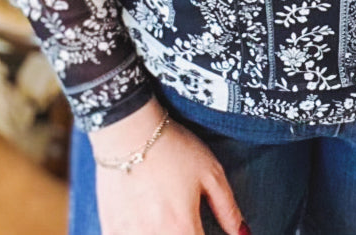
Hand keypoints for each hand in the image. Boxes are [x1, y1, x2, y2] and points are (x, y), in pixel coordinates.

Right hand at [90, 103, 247, 234]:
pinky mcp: (112, 229)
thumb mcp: (210, 172)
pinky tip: (146, 221)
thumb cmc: (172, 147)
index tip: (203, 229)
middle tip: (186, 221)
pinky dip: (140, 233)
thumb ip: (228, 209)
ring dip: (166, 233)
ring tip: (167, 219)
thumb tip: (243, 234)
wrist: (128, 130)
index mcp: (183, 229)